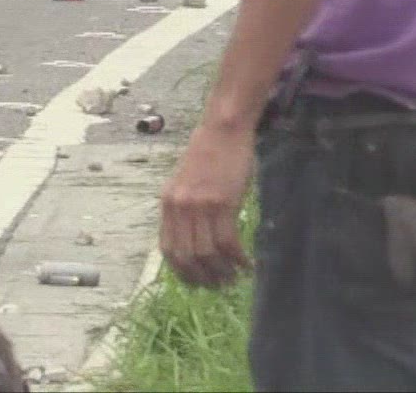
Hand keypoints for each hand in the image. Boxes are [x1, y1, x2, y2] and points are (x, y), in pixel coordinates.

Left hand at [159, 119, 255, 288]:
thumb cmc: (207, 156)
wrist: (222, 131)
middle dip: (204, 277)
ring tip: (234, 277)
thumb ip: (184, 209)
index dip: (182, 272)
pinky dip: (238, 259)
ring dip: (223, 271)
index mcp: (167, 203)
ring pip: (208, 253)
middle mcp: (179, 207)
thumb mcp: (185, 184)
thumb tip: (190, 241)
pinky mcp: (222, 203)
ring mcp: (200, 205)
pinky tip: (247, 264)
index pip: (168, 249)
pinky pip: (228, 242)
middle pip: (187, 256)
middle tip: (220, 285)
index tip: (197, 284)